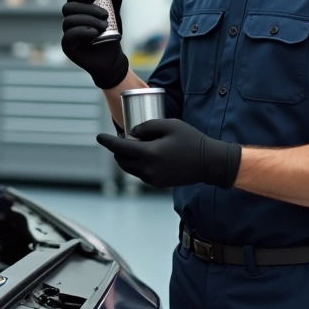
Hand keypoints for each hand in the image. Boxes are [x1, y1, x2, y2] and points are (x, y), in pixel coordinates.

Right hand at [61, 0, 128, 88]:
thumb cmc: (110, 35)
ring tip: (103, 26)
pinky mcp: (68, 47)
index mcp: (79, 12)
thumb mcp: (114, 15)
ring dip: (88, 20)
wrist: (113, 58)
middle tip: (104, 14)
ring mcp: (67, 34)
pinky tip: (94, 33)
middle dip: (87, 9)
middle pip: (69, 8)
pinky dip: (82, 31)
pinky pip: (69, 35)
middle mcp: (70, 22)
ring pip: (70, 21)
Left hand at [96, 119, 240, 188]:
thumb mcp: (170, 125)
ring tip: (133, 145)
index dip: (107, 142)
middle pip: (121, 160)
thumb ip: (147, 127)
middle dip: (117, 149)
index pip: (120, 148)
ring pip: (129, 168)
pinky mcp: (157, 183)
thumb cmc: (192, 141)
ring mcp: (152, 179)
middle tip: (122, 137)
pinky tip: (143, 154)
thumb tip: (131, 134)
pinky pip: (139, 173)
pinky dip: (136, 164)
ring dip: (126, 158)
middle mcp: (148, 169)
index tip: (99, 136)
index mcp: (150, 154)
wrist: (209, 163)